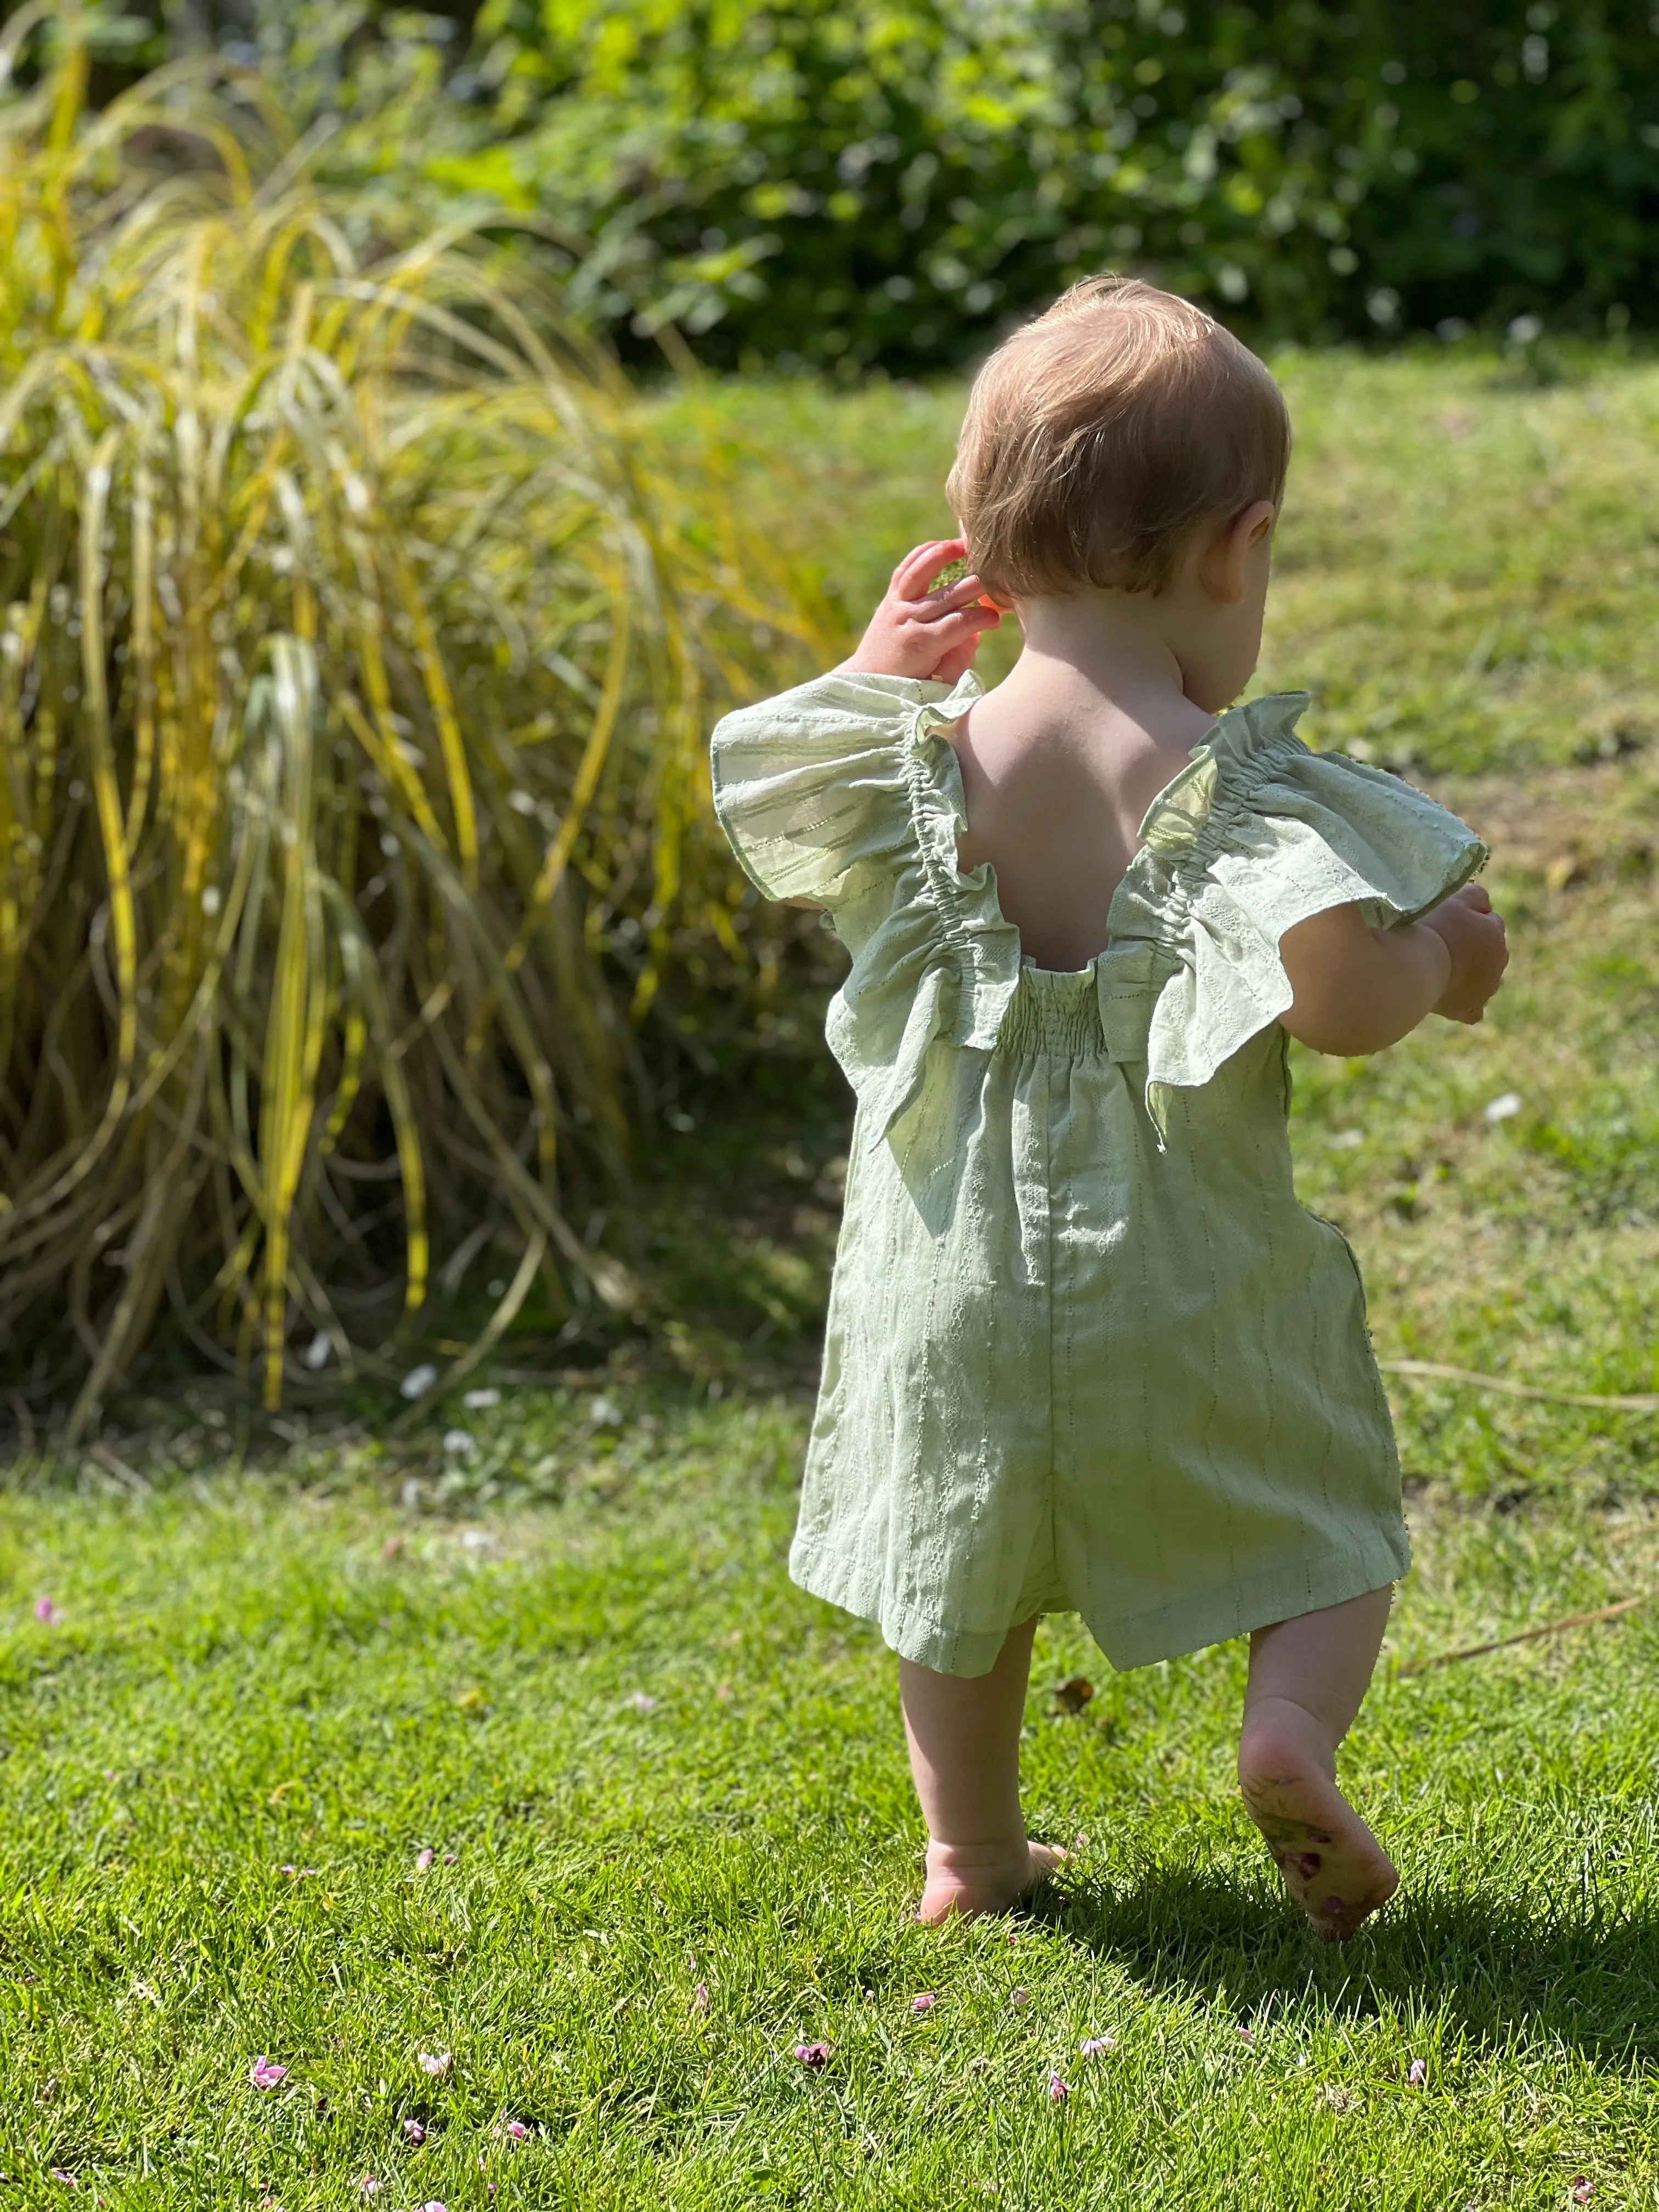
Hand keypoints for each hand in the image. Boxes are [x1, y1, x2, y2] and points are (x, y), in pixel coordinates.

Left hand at [840, 538, 1002, 684]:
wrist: (868, 678)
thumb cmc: (910, 684)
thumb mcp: (939, 682)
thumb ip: (960, 658)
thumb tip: (976, 630)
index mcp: (921, 644)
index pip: (960, 623)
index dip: (983, 617)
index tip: (998, 618)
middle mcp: (908, 620)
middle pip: (948, 595)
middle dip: (977, 585)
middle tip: (998, 579)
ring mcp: (896, 605)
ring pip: (922, 572)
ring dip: (945, 555)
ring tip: (967, 544)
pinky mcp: (890, 597)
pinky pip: (905, 569)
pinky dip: (921, 554)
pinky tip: (940, 545)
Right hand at [1422, 882, 1508, 1023]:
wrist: (1415, 967)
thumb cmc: (1433, 929)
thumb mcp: (1457, 899)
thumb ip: (1477, 897)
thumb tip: (1484, 905)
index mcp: (1496, 933)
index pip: (1488, 920)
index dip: (1468, 919)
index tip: (1446, 920)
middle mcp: (1499, 962)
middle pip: (1488, 949)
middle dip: (1472, 946)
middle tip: (1441, 943)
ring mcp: (1485, 989)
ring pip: (1483, 977)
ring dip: (1469, 972)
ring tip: (1439, 968)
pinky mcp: (1468, 1009)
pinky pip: (1473, 1009)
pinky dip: (1466, 1003)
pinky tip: (1454, 998)